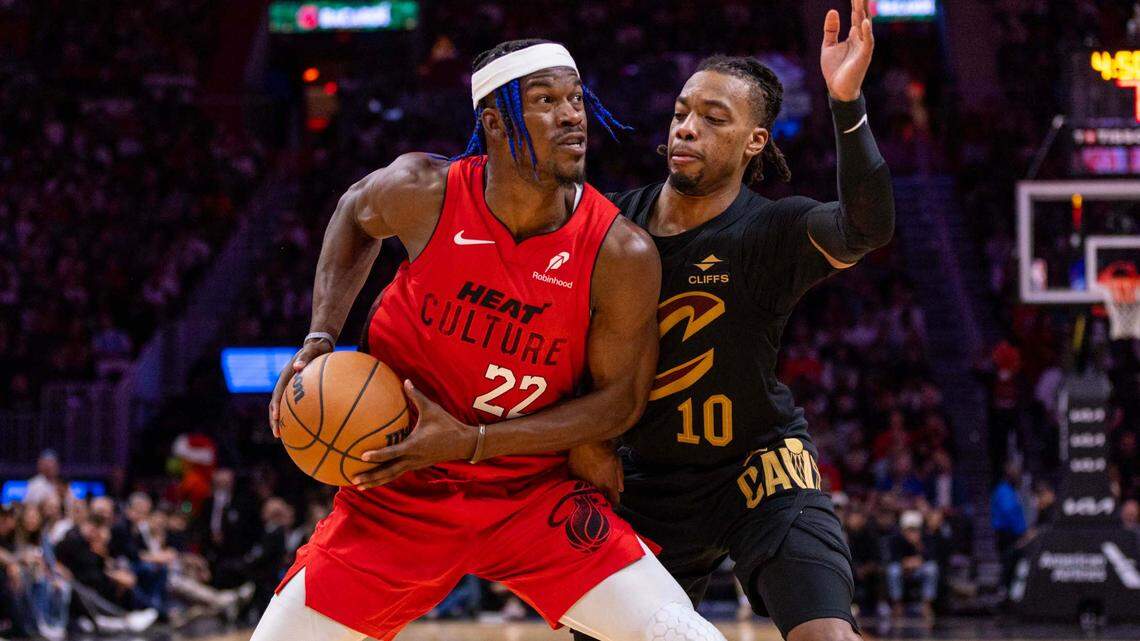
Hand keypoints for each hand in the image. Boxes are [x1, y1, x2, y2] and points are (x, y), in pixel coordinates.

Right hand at [268, 338, 333, 436]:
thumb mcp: (311, 350)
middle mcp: (285, 383)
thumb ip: (305, 357)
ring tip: (285, 436)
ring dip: (282, 421)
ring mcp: (290, 388)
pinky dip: (295, 417)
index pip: (277, 393)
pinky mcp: (297, 391)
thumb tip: (298, 367)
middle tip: (278, 435)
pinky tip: (304, 428)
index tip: (276, 417)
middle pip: (276, 404)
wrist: (318, 345)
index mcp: (286, 376)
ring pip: (283, 407)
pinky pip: (294, 406)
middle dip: (275, 420)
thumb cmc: (316, 348)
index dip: (275, 406)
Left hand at [353, 380, 477, 489]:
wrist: (463, 443)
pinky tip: (374, 478)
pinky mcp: (416, 465)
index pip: (393, 453)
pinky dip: (385, 477)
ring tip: (358, 486)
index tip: (363, 456)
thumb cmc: (447, 425)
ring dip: (375, 481)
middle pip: (389, 471)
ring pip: (392, 475)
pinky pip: (397, 473)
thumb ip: (416, 396)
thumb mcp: (432, 409)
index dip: (378, 455)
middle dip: (371, 477)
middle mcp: (413, 459)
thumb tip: (405, 381)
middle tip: (353, 480)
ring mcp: (414, 464)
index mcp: (415, 446)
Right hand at [568, 441, 623, 505]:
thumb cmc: (604, 448)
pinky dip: (579, 481)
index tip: (613, 502)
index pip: (613, 501)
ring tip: (591, 485)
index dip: (614, 502)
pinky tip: (582, 476)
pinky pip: (576, 483)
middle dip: (601, 498)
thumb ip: (620, 477)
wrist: (588, 439)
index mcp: (608, 484)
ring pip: (587, 492)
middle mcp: (595, 486)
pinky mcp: (572, 475)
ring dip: (589, 490)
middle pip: (599, 498)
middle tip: (601, 493)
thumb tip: (620, 489)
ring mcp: (582, 482)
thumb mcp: (617, 461)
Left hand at [821, 0, 873, 101]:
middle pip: (862, 15)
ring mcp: (864, 46)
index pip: (856, 13)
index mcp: (854, 35)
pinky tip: (863, 21)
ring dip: (864, 12)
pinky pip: (867, 42)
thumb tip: (834, 10)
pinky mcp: (864, 56)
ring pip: (866, 25)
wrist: (837, 89)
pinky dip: (866, 32)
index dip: (856, 1)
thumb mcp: (828, 46)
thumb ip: (831, 29)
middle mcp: (861, 38)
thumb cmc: (835, 69)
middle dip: (862, 2)